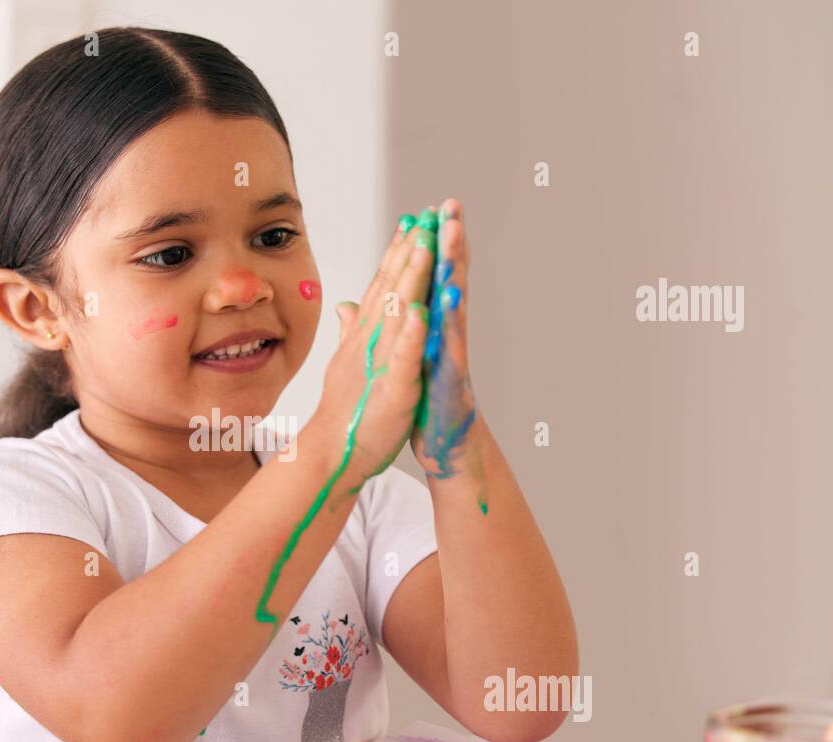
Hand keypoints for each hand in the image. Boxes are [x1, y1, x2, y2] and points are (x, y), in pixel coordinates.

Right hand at [307, 212, 436, 492]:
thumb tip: (347, 307)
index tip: (414, 221)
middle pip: (392, 288)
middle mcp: (371, 340)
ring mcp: (381, 361)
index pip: (384, 285)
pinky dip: (410, 334)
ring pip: (398, 312)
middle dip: (410, 250)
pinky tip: (419, 311)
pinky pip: (403, 357)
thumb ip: (350, 332)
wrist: (333, 451)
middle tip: (426, 216)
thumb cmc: (345, 411)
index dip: (399, 252)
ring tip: (425, 245)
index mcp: (366, 335)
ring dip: (411, 278)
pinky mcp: (393, 387)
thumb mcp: (349, 363)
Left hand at [411, 197, 475, 478]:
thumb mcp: (401, 358)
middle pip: (446, 281)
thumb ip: (393, 327)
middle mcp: (444, 335)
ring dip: (453, 268)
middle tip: (452, 206)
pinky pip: (449, 344)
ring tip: (454, 234)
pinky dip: (448, 320)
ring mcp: (450, 354)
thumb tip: (379, 302)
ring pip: (452, 304)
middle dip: (449, 243)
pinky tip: (448, 296)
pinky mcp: (449, 378)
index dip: (428, 246)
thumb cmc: (421, 401)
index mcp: (427, 328)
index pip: (427, 279)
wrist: (439, 443)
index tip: (427, 210)